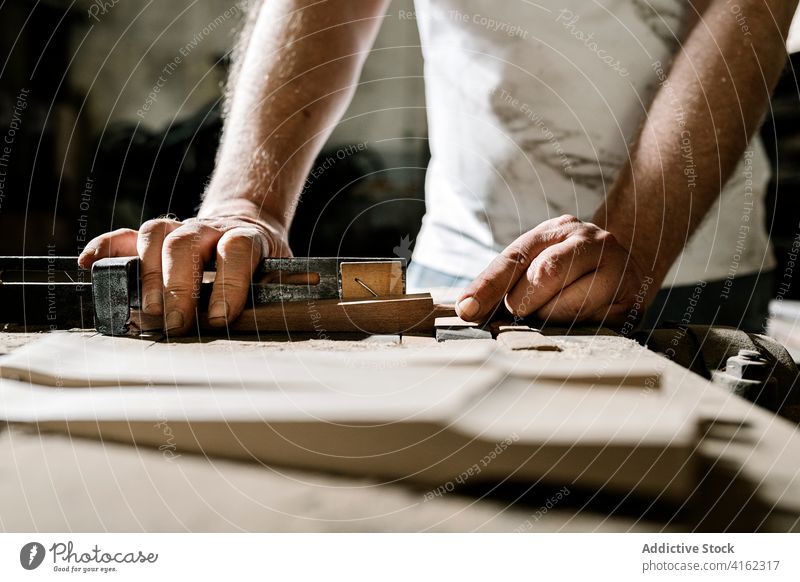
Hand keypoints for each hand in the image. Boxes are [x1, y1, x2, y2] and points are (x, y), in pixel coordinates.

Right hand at [78, 214, 290, 334]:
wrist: (250, 223)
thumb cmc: (264, 262)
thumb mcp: (282, 273)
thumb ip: (276, 292)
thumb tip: (272, 321)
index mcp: (247, 236)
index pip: (236, 249)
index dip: (229, 283)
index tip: (219, 318)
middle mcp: (209, 229)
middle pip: (185, 242)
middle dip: (178, 284)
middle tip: (176, 323)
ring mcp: (180, 229)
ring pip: (154, 234)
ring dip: (146, 272)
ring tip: (147, 310)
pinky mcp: (154, 238)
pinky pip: (124, 237)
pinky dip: (105, 248)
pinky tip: (91, 264)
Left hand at [455, 215, 654, 327]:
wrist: (628, 268)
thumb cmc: (569, 271)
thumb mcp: (535, 264)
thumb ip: (501, 283)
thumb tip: (467, 308)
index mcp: (556, 230)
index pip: (514, 258)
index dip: (488, 286)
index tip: (468, 310)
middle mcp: (590, 240)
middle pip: (544, 275)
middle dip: (525, 303)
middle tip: (526, 310)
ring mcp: (616, 267)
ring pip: (569, 305)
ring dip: (551, 318)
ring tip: (556, 312)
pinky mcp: (632, 299)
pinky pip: (593, 324)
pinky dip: (578, 328)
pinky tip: (584, 318)